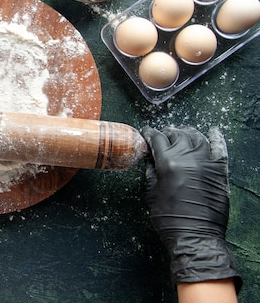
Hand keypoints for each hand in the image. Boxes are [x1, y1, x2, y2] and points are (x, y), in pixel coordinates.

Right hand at [141, 126, 240, 290]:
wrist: (194, 235)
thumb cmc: (168, 217)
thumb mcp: (150, 192)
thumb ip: (150, 170)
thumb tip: (150, 156)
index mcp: (167, 162)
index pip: (157, 138)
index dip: (150, 133)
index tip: (147, 133)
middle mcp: (188, 158)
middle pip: (178, 134)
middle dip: (168, 132)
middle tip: (164, 135)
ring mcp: (206, 163)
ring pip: (197, 137)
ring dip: (188, 133)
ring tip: (183, 134)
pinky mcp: (220, 171)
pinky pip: (220, 149)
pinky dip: (217, 138)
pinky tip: (213, 132)